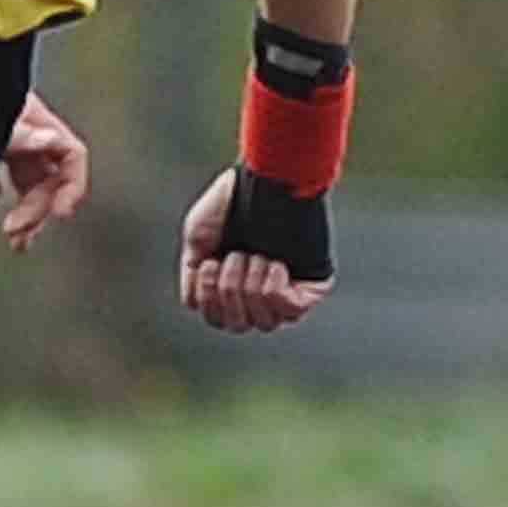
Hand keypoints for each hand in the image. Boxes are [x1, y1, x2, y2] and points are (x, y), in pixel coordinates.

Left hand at [0, 90, 89, 251]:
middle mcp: (16, 130)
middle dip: (37, 210)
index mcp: (28, 115)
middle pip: (46, 177)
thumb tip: (50, 138)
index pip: (69, 154)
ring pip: (20, 187)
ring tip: (11, 236)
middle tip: (17, 235)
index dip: (72, 185)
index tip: (60, 214)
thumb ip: (16, 133)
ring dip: (19, 214)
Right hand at [176, 169, 329, 335]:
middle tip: (234, 256)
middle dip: (229, 292)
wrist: (265, 181)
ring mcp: (288, 290)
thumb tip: (197, 307)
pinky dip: (275, 290)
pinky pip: (291, 312)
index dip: (209, 300)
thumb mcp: (197, 242)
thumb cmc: (231, 203)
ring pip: (264, 323)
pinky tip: (275, 263)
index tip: (208, 264)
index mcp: (233, 283)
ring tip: (254, 255)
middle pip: (238, 326)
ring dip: (251, 288)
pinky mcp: (312, 286)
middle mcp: (260, 291)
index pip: (218, 320)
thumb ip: (195, 281)